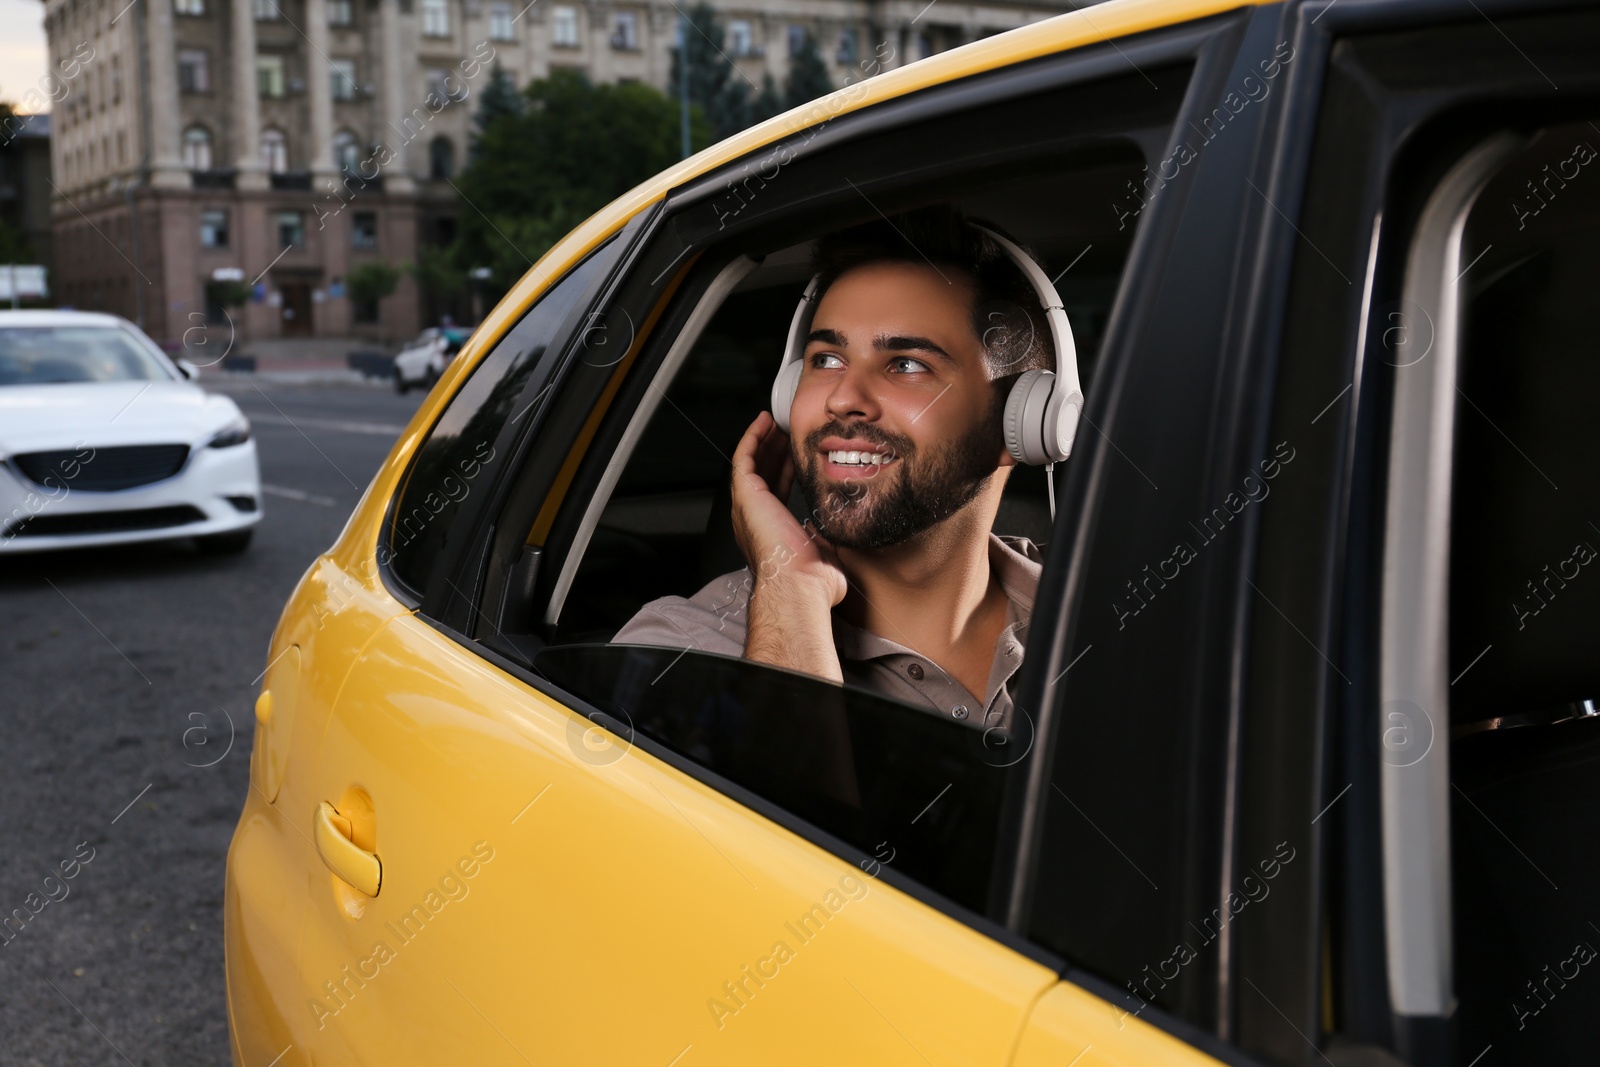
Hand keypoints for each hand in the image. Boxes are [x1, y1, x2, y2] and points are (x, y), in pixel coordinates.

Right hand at [730, 412, 846, 680]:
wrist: (799, 584)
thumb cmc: (812, 580)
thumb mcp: (826, 551)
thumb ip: (826, 536)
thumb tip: (836, 528)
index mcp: (772, 531)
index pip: (777, 492)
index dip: (786, 470)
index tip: (797, 455)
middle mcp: (755, 518)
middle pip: (763, 474)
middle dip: (774, 451)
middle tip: (786, 431)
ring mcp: (748, 506)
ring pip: (752, 463)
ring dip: (763, 440)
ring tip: (775, 422)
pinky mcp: (745, 495)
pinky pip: (744, 458)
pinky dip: (752, 438)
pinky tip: (764, 422)